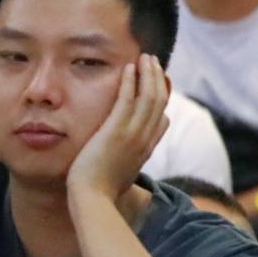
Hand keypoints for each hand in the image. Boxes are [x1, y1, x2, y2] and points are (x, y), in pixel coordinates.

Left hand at [67, 57, 168, 204]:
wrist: (93, 198)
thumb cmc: (102, 191)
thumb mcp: (124, 174)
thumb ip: (131, 159)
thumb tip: (134, 154)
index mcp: (148, 148)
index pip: (163, 118)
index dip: (163, 98)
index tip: (158, 84)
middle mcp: (146, 138)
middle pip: (160, 101)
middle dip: (158, 78)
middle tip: (154, 62)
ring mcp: (133, 133)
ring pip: (149, 95)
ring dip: (148, 74)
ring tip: (145, 58)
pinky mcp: (116, 130)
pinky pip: (128, 99)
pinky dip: (131, 81)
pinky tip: (129, 68)